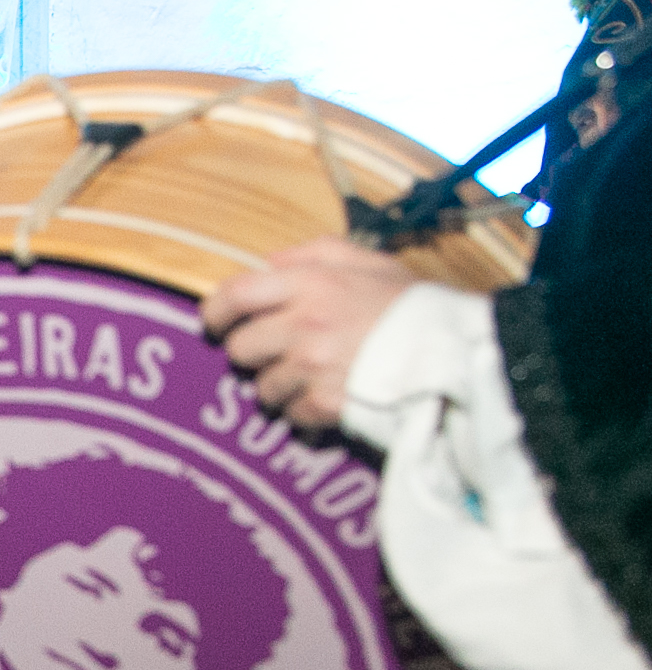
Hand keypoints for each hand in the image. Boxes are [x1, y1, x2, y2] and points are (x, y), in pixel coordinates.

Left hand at [200, 237, 416, 429]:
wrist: (454, 352)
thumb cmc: (408, 305)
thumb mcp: (365, 261)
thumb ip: (312, 254)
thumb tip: (267, 262)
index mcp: (310, 284)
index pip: (234, 295)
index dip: (215, 312)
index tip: (215, 323)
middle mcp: (304, 325)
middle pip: (239, 349)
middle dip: (252, 352)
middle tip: (276, 351)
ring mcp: (312, 369)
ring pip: (262, 388)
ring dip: (280, 384)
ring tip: (312, 374)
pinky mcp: (325, 405)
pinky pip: (290, 414)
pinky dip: (303, 410)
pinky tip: (327, 395)